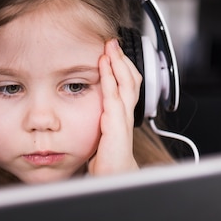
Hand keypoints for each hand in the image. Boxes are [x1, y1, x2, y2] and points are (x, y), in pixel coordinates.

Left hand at [88, 39, 140, 175]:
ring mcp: (122, 118)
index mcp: (122, 115)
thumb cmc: (108, 160)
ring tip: (110, 48)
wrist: (115, 178)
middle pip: (130, 80)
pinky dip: (110, 78)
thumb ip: (99, 122)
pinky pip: (114, 96)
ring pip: (126, 84)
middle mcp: (125, 114)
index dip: (121, 68)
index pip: (127, 86)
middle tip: (113, 43)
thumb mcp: (102, 135)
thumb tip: (90, 113)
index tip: (112, 53)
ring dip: (117, 63)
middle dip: (121, 59)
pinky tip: (104, 65)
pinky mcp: (116, 125)